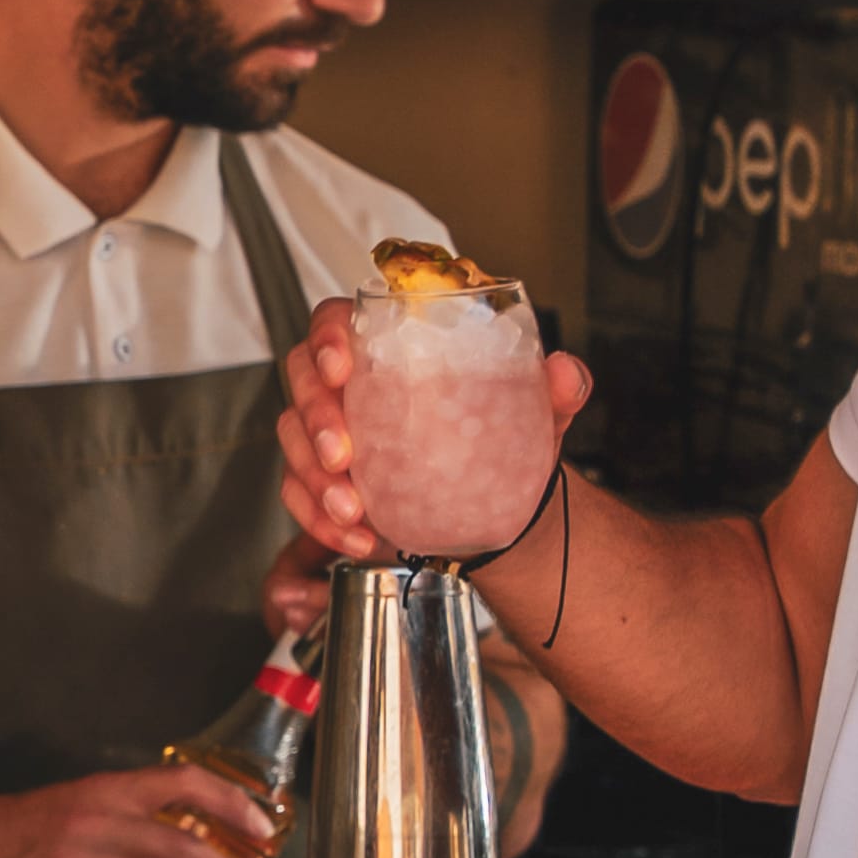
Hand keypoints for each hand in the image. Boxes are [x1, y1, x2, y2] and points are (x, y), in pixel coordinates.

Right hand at [277, 300, 595, 573]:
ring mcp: (328, 431)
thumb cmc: (501, 438)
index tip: (340, 367)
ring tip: (351, 508)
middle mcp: (349, 383)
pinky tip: (357, 537)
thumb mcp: (535, 410)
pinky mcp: (323, 479)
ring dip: (313, 478)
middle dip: (313, 417)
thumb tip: (566, 374)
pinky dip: (319, 519)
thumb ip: (557, 387)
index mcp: (387, 346)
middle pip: (301, 378)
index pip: (337, 320)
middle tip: (340, 454)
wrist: (497, 505)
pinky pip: (298, 494)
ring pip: (292, 439)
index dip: (327, 337)